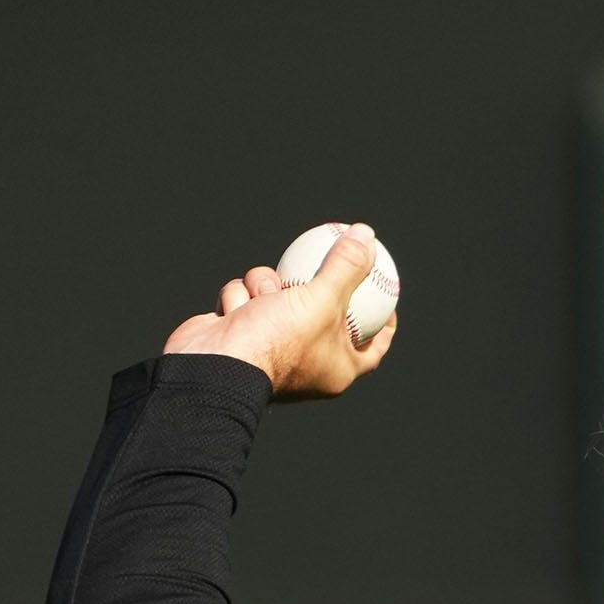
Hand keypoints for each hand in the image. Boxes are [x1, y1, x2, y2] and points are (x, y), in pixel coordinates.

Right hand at [162, 224, 396, 400]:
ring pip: (277, 293)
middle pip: (320, 311)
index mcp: (336, 369)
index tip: (388, 295)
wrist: (216, 363)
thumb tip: (366, 234)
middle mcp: (307, 362)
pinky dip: (240, 298)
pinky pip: (247, 297)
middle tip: (322, 264)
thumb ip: (346, 267)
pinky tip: (235, 310)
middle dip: (312, 288)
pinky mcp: (240, 330)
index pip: (372, 347)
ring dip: (266, 287)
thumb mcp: (323, 300)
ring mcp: (271, 346)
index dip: (384, 324)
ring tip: (265, 300)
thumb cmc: (277, 341)